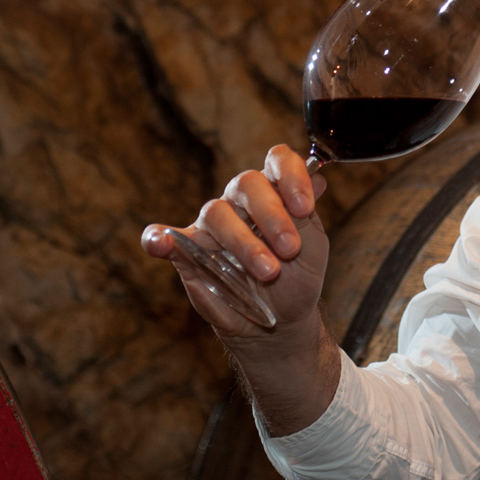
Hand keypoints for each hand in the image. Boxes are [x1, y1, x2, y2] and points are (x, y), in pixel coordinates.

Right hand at [142, 145, 329, 339]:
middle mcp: (241, 201)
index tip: (305, 207)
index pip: (278, 160)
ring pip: (217, 213)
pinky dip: (159, 237)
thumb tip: (321, 179)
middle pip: (247, 183)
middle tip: (289, 249)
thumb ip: (308, 216)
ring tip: (268, 272)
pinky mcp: (188, 252)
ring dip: (243, 242)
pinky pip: (166, 237)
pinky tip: (161, 244)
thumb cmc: (298, 277)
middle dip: (272, 216)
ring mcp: (212, 225)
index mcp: (274, 191)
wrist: (282, 319)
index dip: (291, 176)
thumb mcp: (314, 248)